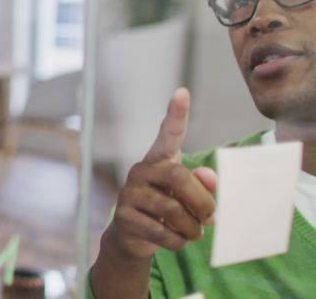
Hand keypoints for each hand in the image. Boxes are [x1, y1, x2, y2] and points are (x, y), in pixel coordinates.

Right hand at [103, 88, 217, 259]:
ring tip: (194, 233)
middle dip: (201, 200)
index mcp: (160, 160)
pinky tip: (175, 240)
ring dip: (192, 228)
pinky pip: (161, 231)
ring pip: (172, 209)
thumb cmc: (168, 210)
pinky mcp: (124, 216)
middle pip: (178, 176)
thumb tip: (209, 178)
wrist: (134, 236)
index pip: (168, 134)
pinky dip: (177, 241)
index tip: (182, 93)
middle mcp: (141, 170)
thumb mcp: (189, 198)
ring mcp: (129, 192)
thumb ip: (203, 185)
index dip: (176, 114)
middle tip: (211, 217)